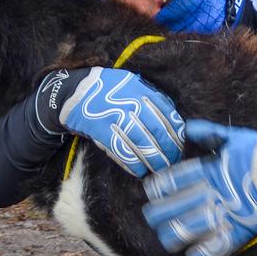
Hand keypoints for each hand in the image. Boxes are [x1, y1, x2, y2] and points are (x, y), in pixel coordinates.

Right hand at [32, 67, 183, 176]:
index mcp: (142, 91)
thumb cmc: (109, 89)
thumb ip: (153, 99)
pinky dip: (133, 164)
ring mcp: (116, 117)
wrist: (74, 91)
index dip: (177, 134)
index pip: (168, 116)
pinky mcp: (102, 131)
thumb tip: (175, 119)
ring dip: (154, 161)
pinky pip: (122, 152)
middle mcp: (132, 104)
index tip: (182, 146)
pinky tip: (140, 171)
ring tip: (161, 170)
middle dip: (169, 150)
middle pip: (158, 132)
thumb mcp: (133, 84)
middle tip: (174, 162)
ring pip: (142, 144)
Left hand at [142, 120, 256, 255]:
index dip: (158, 187)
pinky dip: (200, 255)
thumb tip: (188, 127)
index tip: (150, 191)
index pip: (172, 180)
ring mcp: (223, 214)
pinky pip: (212, 250)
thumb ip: (209, 133)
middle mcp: (211, 193)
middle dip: (157, 214)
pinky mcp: (238, 232)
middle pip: (172, 208)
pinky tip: (192, 255)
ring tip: (166, 238)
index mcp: (208, 170)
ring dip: (171, 235)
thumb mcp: (233, 137)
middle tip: (152, 217)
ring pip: (185, 231)